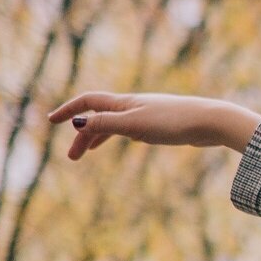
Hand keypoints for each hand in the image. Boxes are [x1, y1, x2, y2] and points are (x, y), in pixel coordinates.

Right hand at [47, 92, 260, 160]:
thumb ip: (107, 124)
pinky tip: (123, 141)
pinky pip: (130, 127)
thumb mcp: (135, 126)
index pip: (88, 101)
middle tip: (71, 158)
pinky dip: (118, 134)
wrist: (210, 121)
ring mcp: (147, 113)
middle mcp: (134, 105)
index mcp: (125, 103)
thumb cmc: (174, 122)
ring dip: (98, 136)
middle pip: (99, 116)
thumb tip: (79, 123)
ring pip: (114, 123)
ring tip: (86, 153)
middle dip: (82, 134)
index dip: (69, 110)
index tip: (50, 121)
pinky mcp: (161, 124)